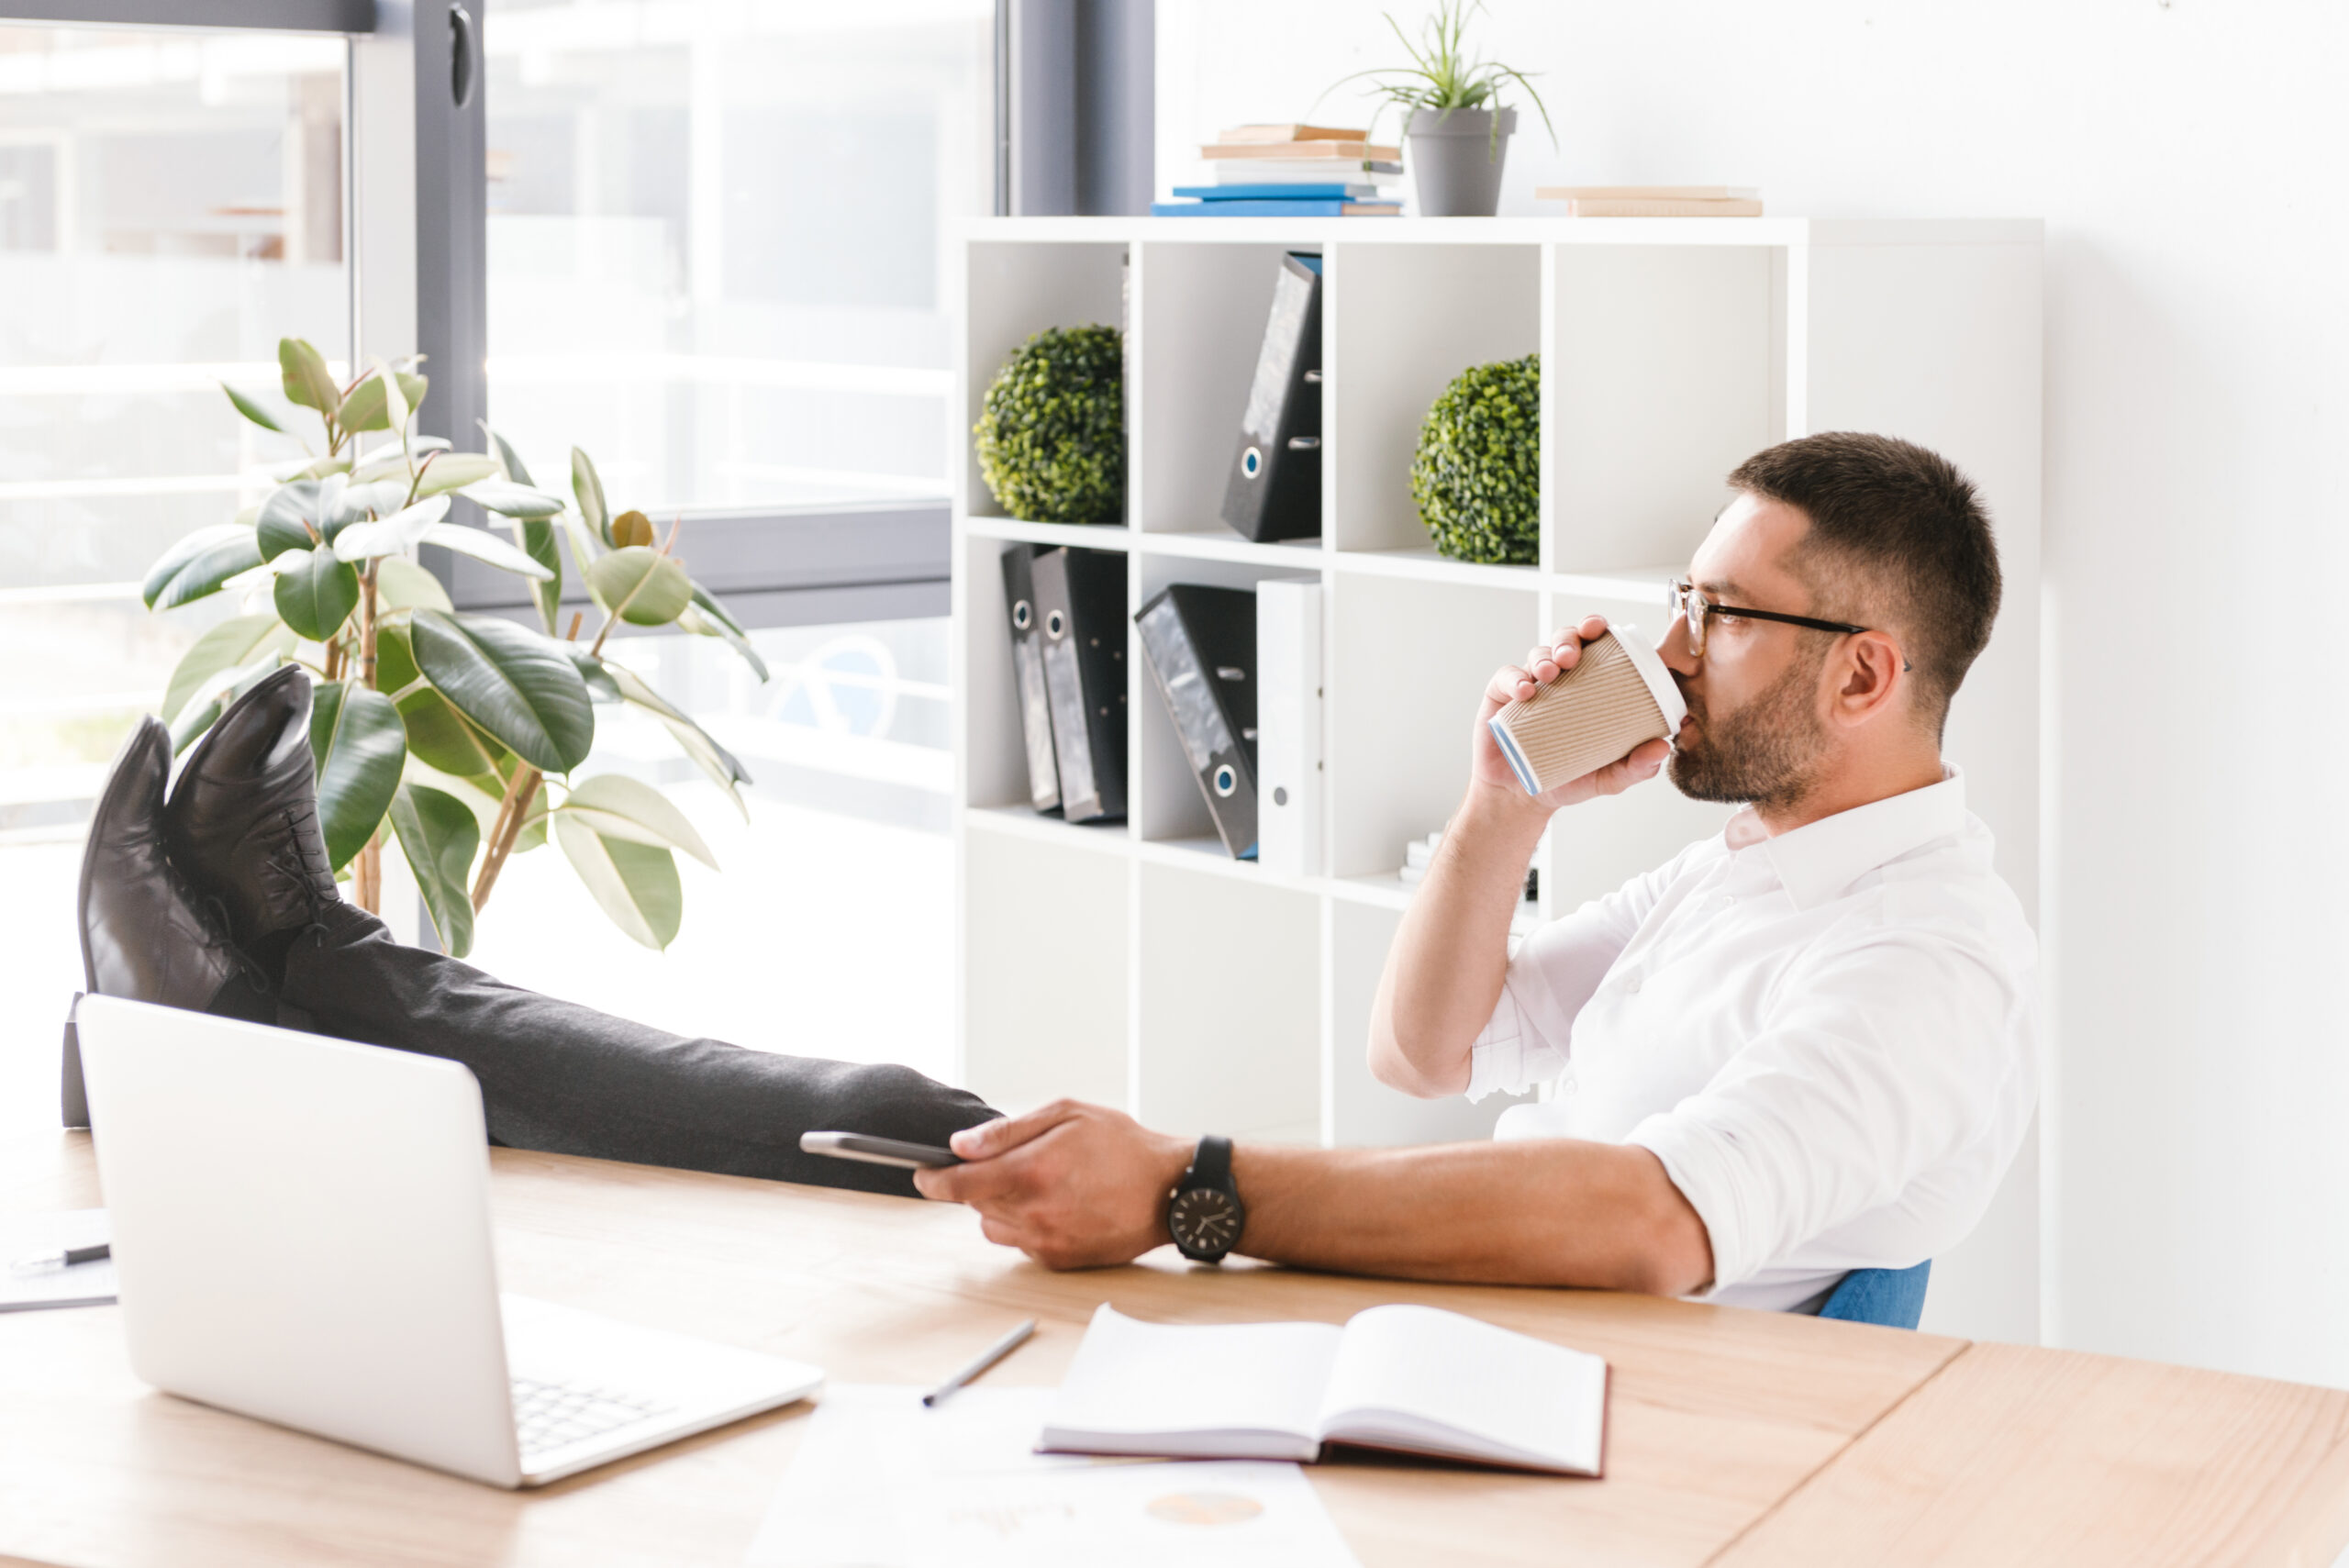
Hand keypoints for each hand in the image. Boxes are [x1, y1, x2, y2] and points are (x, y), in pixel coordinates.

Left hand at [914, 1100, 1192, 1269]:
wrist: (1170, 1190)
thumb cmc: (1122, 1145)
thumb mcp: (1067, 1115)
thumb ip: (1008, 1131)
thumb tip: (960, 1145)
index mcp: (1031, 1171)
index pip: (959, 1185)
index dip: (933, 1180)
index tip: (922, 1174)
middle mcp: (1034, 1213)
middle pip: (974, 1203)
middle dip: (979, 1182)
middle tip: (1011, 1162)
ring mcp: (1046, 1241)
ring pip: (994, 1225)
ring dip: (1001, 1205)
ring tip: (1041, 1182)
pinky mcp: (1059, 1260)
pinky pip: (1021, 1243)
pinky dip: (1026, 1224)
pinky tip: (1057, 1204)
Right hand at [1472, 615, 1671, 811]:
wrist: (1521, 797)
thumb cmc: (1568, 779)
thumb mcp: (1607, 777)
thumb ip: (1635, 767)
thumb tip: (1662, 748)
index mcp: (1591, 686)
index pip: (1598, 647)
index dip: (1600, 630)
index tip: (1603, 630)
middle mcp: (1562, 678)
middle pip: (1567, 640)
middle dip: (1571, 638)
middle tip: (1573, 656)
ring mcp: (1531, 684)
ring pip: (1539, 652)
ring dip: (1545, 655)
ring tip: (1551, 672)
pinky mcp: (1502, 695)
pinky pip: (1507, 676)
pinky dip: (1515, 679)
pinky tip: (1524, 692)